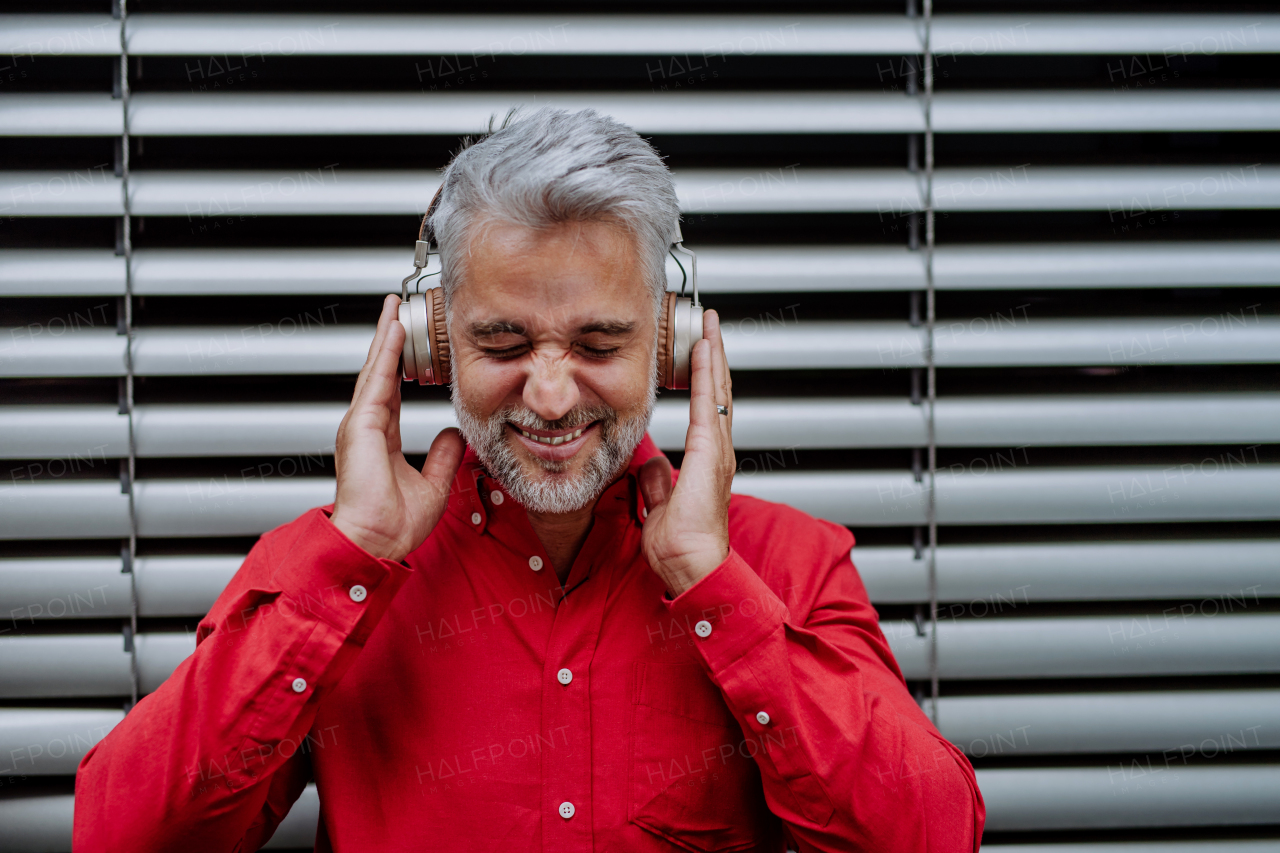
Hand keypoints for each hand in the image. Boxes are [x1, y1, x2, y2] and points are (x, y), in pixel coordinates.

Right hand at [330, 294, 464, 561]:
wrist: (375, 543)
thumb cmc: (393, 526)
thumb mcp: (433, 485)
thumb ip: (443, 457)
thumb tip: (454, 433)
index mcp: (381, 440)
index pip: (392, 390)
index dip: (400, 364)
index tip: (410, 339)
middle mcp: (367, 428)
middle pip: (380, 372)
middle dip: (390, 340)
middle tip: (397, 309)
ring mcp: (360, 426)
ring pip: (376, 369)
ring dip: (387, 337)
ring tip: (395, 307)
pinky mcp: (361, 427)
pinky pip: (376, 381)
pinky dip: (386, 353)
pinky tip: (394, 331)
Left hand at [638, 309, 734, 596]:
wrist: (691, 566)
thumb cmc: (680, 546)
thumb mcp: (658, 504)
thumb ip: (656, 481)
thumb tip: (650, 465)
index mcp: (706, 461)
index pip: (706, 407)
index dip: (704, 376)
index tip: (700, 348)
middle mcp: (717, 451)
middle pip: (717, 392)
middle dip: (713, 355)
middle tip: (709, 323)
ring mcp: (718, 451)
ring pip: (717, 391)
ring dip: (713, 356)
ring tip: (709, 326)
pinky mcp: (711, 453)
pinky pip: (708, 404)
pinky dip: (707, 375)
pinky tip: (704, 351)